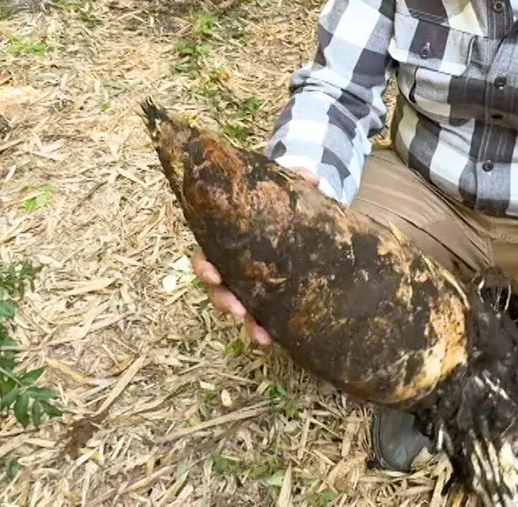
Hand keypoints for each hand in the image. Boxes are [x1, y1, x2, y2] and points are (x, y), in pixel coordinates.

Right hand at [193, 166, 320, 348]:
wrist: (300, 215)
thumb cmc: (281, 200)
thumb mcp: (286, 185)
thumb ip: (295, 177)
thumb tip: (312, 177)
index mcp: (227, 239)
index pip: (205, 254)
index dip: (205, 267)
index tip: (213, 274)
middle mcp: (232, 265)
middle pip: (217, 288)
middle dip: (223, 301)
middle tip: (237, 310)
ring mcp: (249, 284)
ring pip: (237, 307)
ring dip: (246, 323)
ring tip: (261, 337)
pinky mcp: (268, 296)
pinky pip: (261, 316)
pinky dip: (265, 329)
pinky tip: (274, 342)